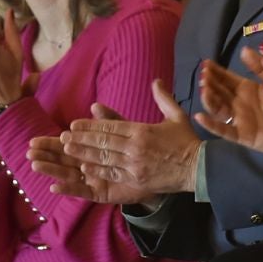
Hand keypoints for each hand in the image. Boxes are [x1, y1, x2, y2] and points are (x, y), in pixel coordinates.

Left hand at [42, 80, 199, 201]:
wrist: (200, 168)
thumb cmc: (187, 142)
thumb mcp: (176, 116)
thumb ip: (163, 98)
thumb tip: (156, 81)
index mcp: (142, 130)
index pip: (110, 126)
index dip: (90, 125)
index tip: (74, 124)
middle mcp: (135, 147)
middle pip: (102, 141)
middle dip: (81, 138)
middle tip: (62, 136)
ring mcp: (134, 165)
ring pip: (103, 158)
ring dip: (83, 153)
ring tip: (67, 149)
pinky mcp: (136, 180)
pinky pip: (112, 174)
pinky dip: (97, 171)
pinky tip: (84, 168)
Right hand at [192, 59, 262, 185]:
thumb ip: (261, 67)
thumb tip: (245, 49)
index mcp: (246, 90)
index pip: (226, 78)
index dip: (215, 71)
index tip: (206, 62)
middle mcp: (239, 104)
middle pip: (219, 92)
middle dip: (209, 83)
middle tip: (204, 74)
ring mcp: (239, 120)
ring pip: (218, 109)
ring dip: (208, 99)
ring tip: (203, 89)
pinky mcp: (244, 135)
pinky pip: (225, 131)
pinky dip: (211, 125)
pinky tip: (200, 117)